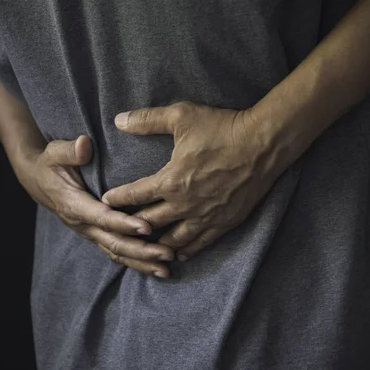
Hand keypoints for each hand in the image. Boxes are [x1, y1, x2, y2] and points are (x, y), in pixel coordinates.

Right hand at [19, 135, 174, 276]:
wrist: (37, 180)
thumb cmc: (49, 164)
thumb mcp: (53, 152)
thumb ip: (69, 151)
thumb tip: (84, 145)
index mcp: (74, 204)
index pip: (102, 218)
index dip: (124, 224)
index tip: (147, 227)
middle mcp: (82, 224)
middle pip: (113, 243)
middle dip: (141, 251)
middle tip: (167, 254)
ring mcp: (89, 232)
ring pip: (116, 253)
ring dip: (141, 263)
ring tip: (166, 270)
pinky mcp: (95, 234)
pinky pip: (115, 252)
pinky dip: (135, 261)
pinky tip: (155, 266)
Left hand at [102, 101, 283, 260]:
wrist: (265, 143)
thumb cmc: (222, 127)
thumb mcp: (181, 116)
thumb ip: (147, 120)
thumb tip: (118, 120)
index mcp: (170, 181)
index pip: (134, 195)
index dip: (117, 199)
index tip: (105, 201)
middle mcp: (184, 204)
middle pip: (149, 222)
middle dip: (131, 225)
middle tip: (119, 228)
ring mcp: (205, 217)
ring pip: (173, 240)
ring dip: (156, 243)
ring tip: (145, 245)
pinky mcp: (224, 222)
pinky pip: (200, 243)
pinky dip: (186, 249)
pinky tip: (179, 253)